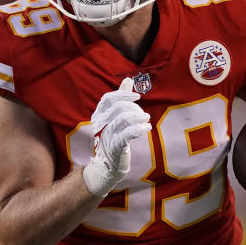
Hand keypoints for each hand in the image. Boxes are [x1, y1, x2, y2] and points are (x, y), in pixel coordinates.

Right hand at [81, 78, 151, 196]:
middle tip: (143, 114)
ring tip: (146, 119)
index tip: (137, 97)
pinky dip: (139, 128)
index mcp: (98, 115)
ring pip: (123, 119)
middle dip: (134, 107)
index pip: (108, 98)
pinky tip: (147, 128)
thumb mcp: (115, 117)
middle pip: (118, 107)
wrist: (108, 165)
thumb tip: (127, 79)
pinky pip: (127, 134)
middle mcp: (100, 124)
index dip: (123, 94)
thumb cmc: (113, 138)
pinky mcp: (115, 146)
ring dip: (138, 116)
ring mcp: (107, 135)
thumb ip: (121, 98)